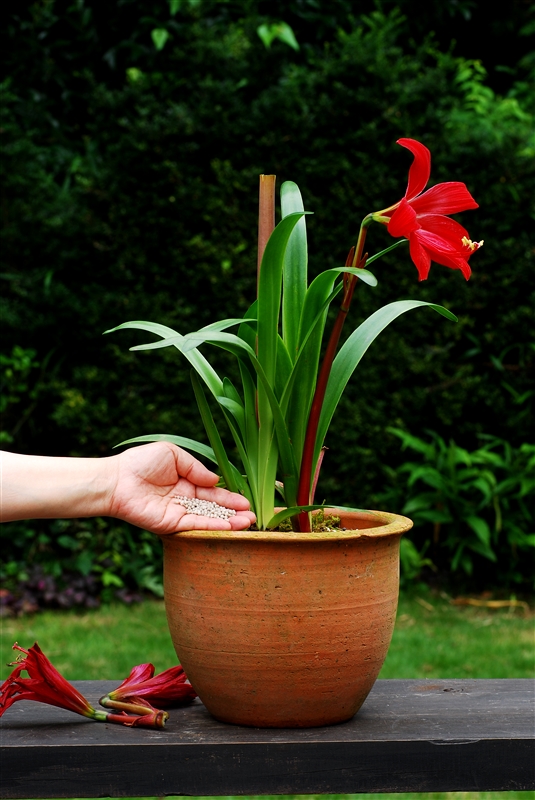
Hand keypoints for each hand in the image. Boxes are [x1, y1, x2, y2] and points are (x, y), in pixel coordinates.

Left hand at [108, 442, 255, 533]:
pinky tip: (230, 526)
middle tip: (255, 515)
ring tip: (249, 522)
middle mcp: (184, 500)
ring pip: (209, 519)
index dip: (229, 496)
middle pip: (214, 508)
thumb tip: (215, 480)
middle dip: (234, 511)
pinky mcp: (171, 524)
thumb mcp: (174, 455)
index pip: (212, 492)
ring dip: (229, 521)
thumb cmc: (140, 462)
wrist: (117, 479)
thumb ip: (196, 468)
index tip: (247, 500)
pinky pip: (196, 526)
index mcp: (184, 482)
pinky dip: (214, 526)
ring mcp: (178, 513)